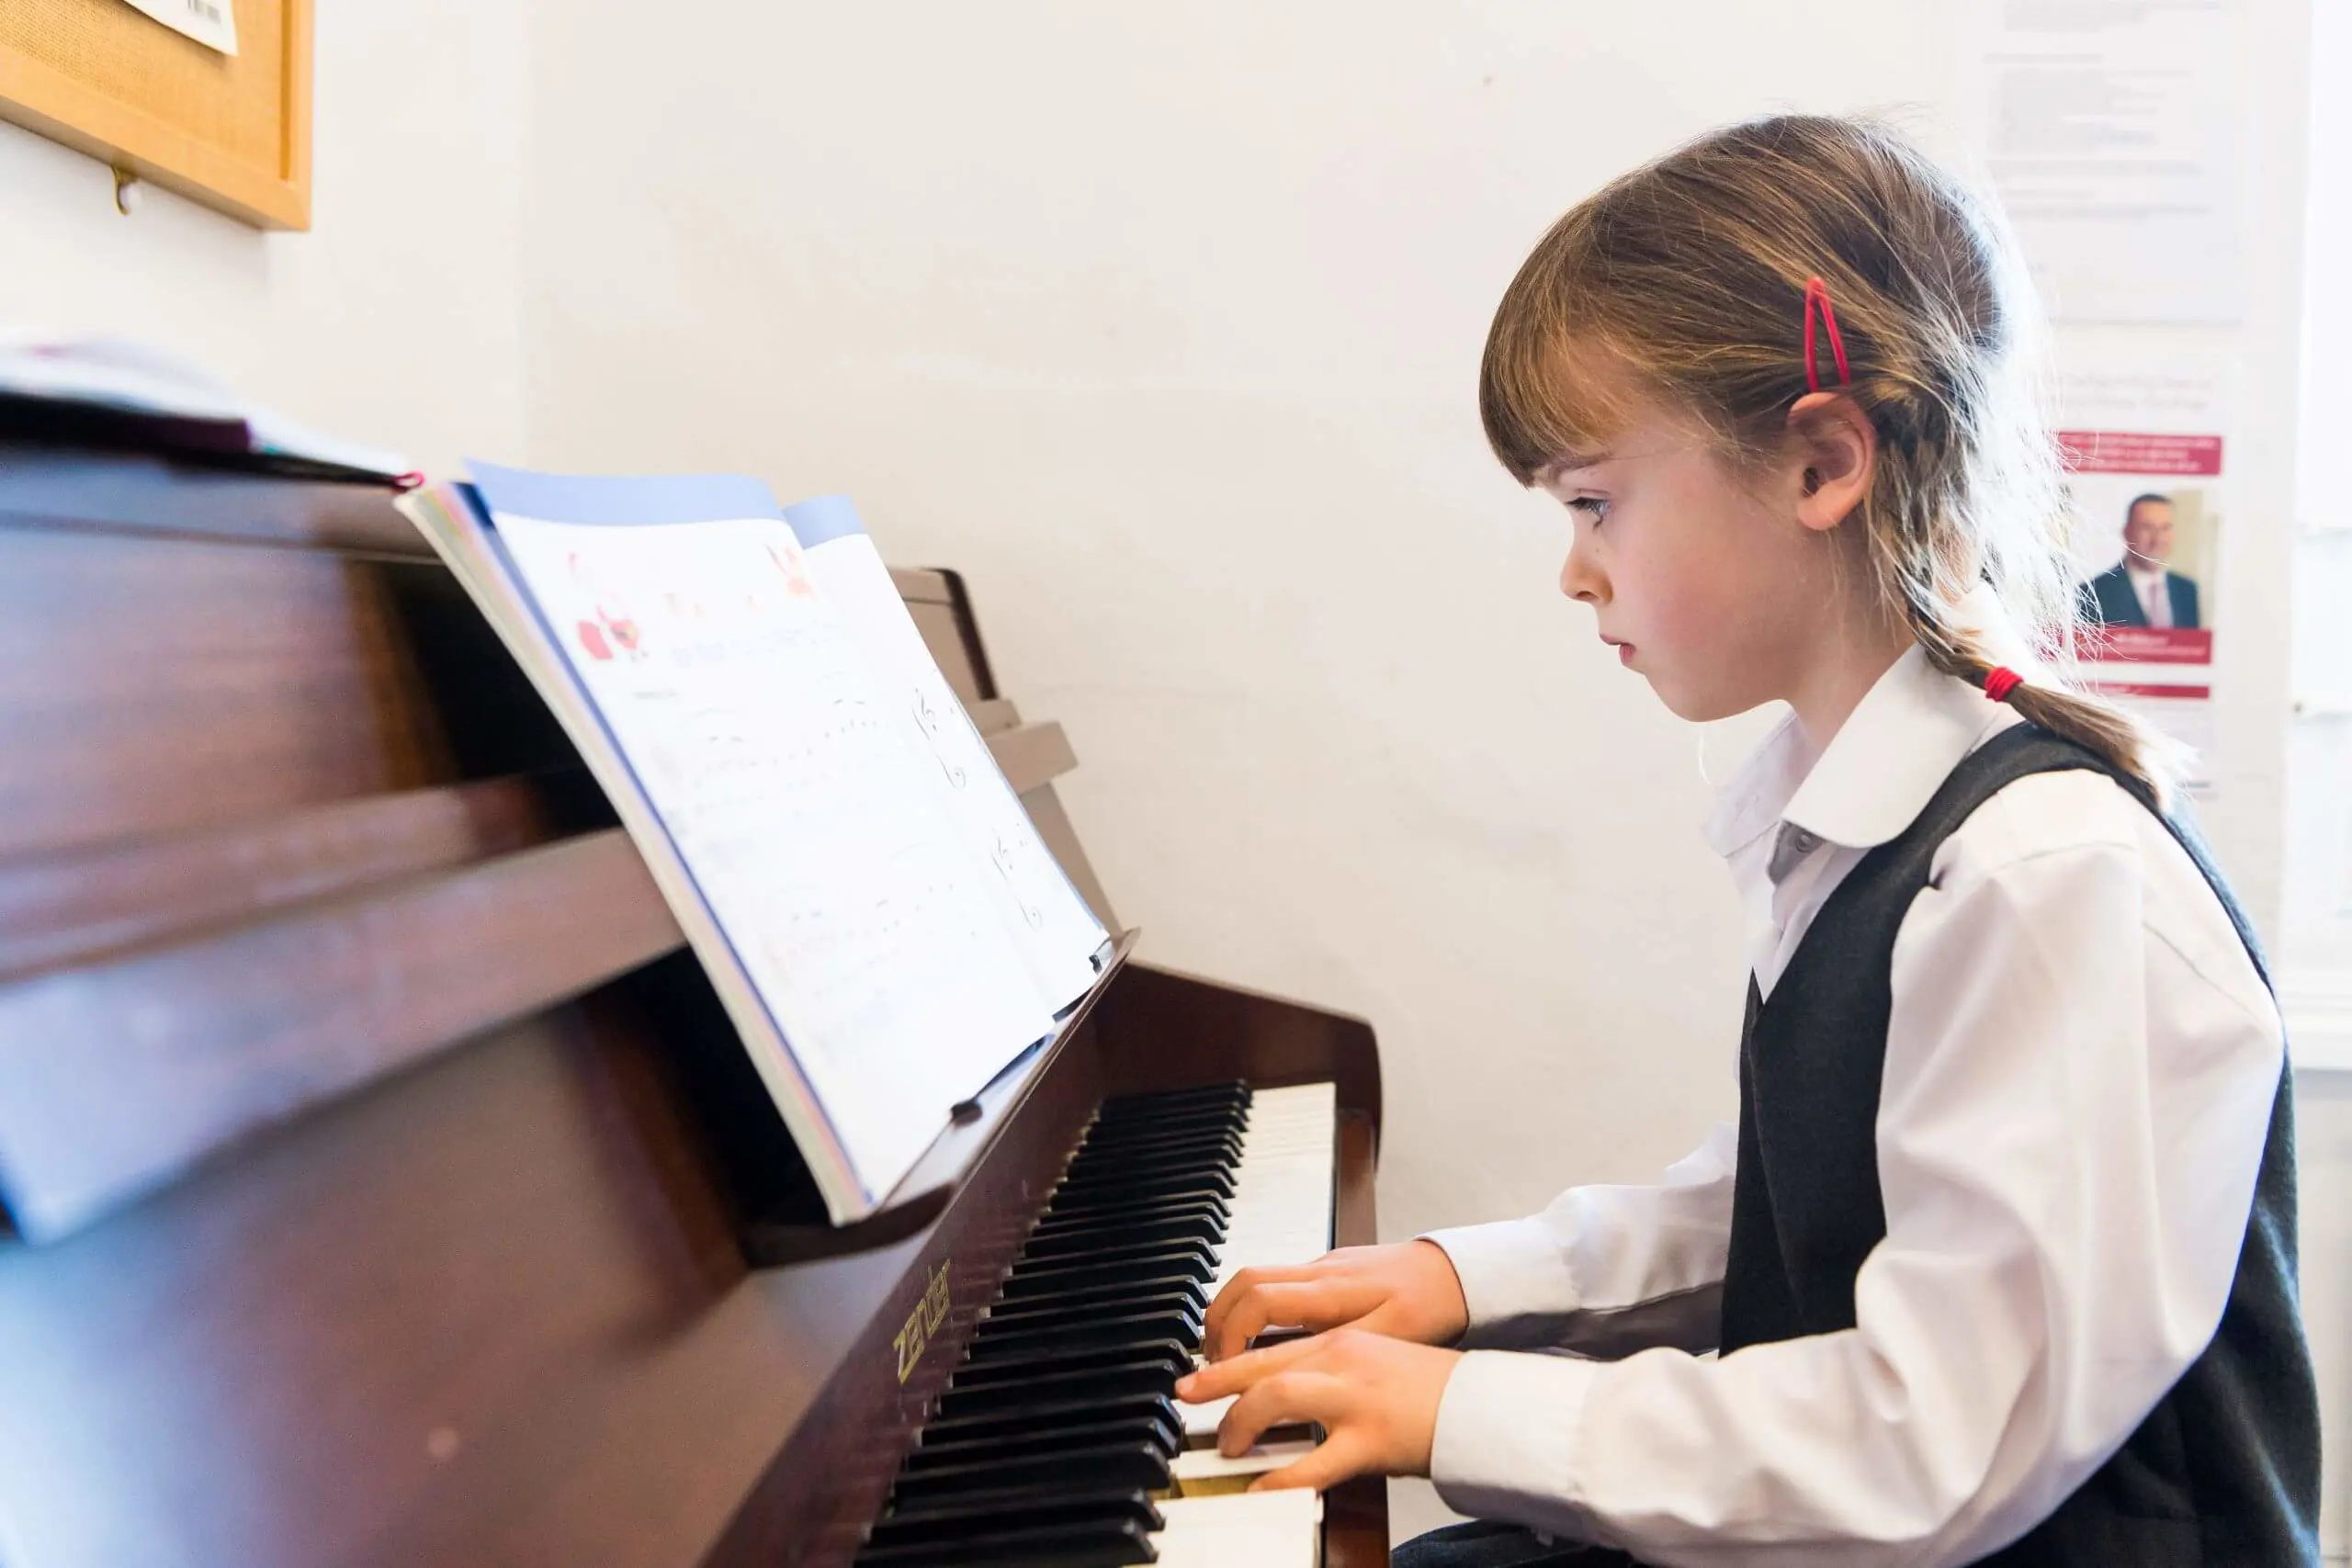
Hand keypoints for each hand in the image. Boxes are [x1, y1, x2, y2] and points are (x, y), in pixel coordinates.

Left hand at [1175, 1328, 1461, 1490]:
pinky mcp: (1370, 1439)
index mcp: (1341, 1341)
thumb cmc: (1426, 1388)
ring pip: (1278, 1395)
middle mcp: (1342, 1360)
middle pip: (1263, 1363)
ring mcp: (1354, 1398)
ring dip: (1243, 1421)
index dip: (1228, 1358)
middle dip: (1217, 1380)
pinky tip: (1262, 1490)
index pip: (1271, 1343)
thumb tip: (1285, 1382)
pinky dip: (1280, 1478)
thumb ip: (1330, 1366)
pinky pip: (1313, 1462)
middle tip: (1187, 1394)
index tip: (1199, 1371)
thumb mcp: (1372, 1360)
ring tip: (1231, 1445)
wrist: (1478, 1404)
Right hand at [1201, 1240, 1469, 1361]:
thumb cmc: (1429, 1310)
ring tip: (1225, 1354)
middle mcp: (1319, 1271)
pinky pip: (1275, 1281)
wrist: (1456, 1274)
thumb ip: (1339, 1356)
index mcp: (1331, 1291)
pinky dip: (1254, 1308)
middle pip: (1243, 1280)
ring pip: (1254, 1276)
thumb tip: (1291, 1380)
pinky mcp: (1328, 1270)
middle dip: (1215, 1319)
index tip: (1226, 1369)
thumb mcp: (1389, 1342)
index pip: (1258, 1298)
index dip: (1231, 1333)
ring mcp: (1321, 1266)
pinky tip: (1260, 1340)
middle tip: (1209, 1361)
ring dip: (1230, 1311)